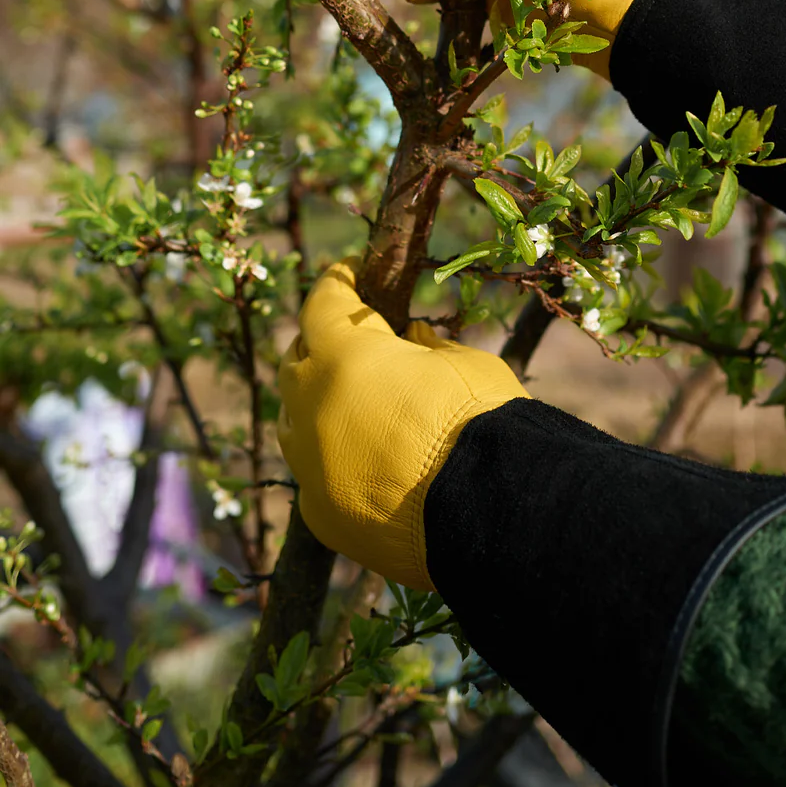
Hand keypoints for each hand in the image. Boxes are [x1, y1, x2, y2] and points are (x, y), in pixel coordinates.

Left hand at [277, 259, 527, 587]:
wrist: (490, 511)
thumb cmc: (482, 419)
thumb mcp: (462, 363)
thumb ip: (427, 348)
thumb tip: (412, 341)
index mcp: (343, 356)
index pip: (323, 303)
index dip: (338, 282)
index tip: (350, 271)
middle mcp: (311, 406)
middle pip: (295, 362)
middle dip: (319, 343)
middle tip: (350, 338)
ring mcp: (309, 465)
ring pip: (293, 421)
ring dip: (316, 404)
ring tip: (351, 402)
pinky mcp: (320, 515)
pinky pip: (314, 476)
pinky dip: (333, 460)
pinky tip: (364, 463)